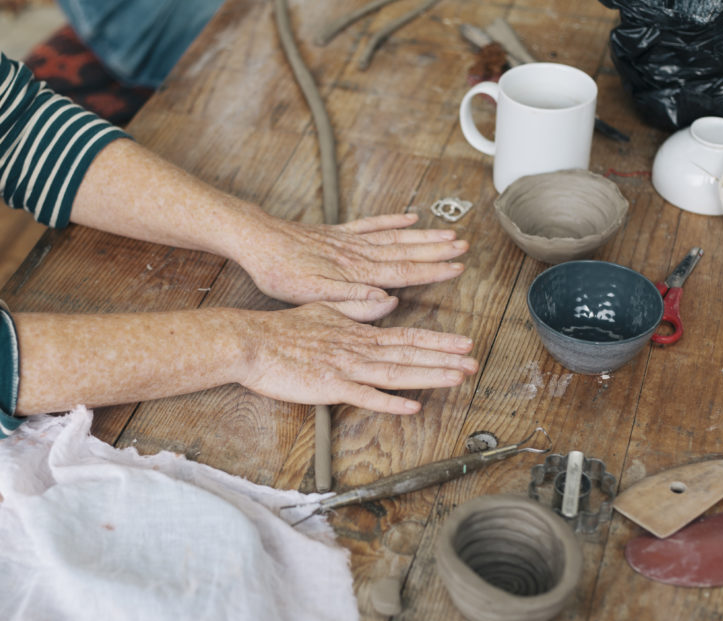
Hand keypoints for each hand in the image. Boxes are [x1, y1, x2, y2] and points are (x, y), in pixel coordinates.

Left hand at [232, 213, 468, 303]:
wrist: (257, 241)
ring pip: (394, 237)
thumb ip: (353, 299)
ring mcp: (349, 241)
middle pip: (406, 251)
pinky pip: (371, 224)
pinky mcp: (337, 233)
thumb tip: (387, 301)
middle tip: (465, 247)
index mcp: (356, 272)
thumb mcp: (314, 295)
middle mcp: (358, 253)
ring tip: (449, 233)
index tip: (456, 268)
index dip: (432, 271)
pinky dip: (393, 220)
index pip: (403, 272)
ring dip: (423, 236)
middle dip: (437, 251)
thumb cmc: (281, 273)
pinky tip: (409, 217)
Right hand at [237, 298, 477, 413]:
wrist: (252, 341)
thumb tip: (385, 302)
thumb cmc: (284, 331)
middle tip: (475, 362)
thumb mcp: (325, 311)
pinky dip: (389, 401)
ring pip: (395, 372)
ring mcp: (345, 368)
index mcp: (358, 333)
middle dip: (445, 359)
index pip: (407, 337)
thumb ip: (357, 308)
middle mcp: (358, 349)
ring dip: (429, 375)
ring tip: (457, 377)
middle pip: (409, 354)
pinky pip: (364, 396)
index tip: (464, 344)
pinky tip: (411, 406)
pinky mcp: (329, 386)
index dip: (438, 342)